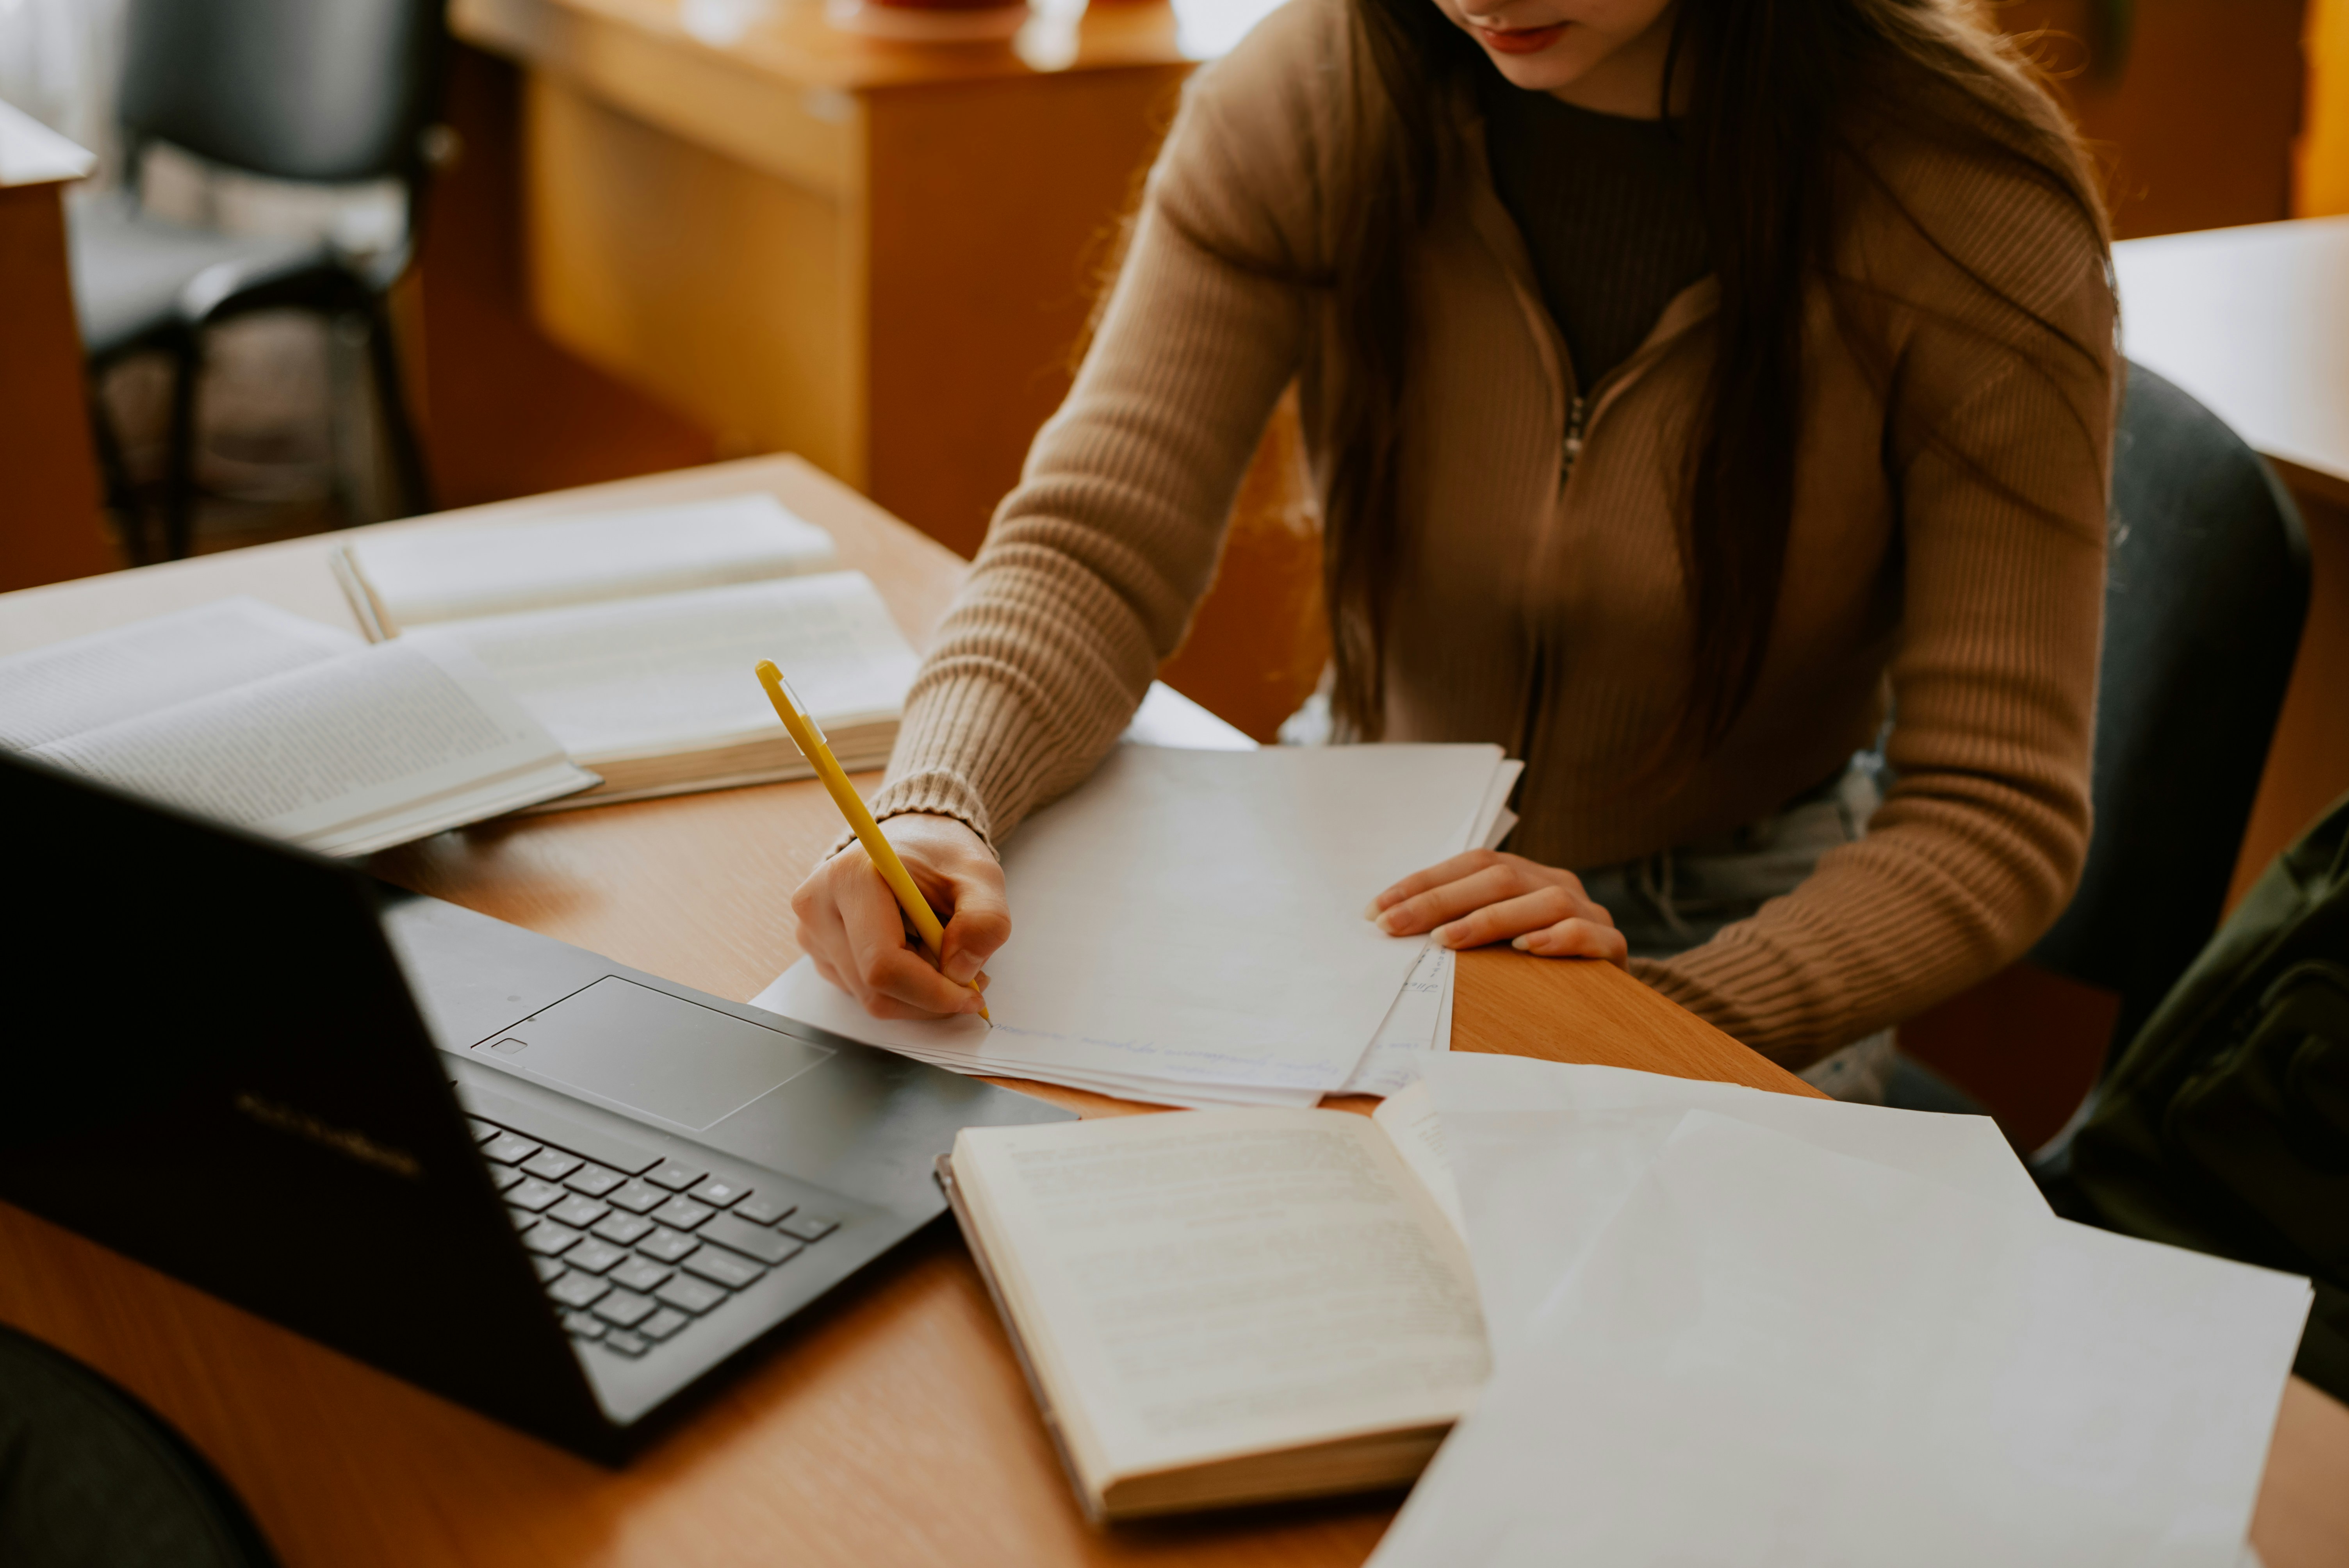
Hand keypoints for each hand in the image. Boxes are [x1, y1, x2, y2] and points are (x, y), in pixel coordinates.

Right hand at [790, 813, 1008, 1018]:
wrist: (912, 841)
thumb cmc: (942, 856)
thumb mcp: (980, 875)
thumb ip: (984, 919)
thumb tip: (962, 972)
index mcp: (849, 878)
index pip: (882, 965)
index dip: (932, 993)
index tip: (972, 997)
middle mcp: (818, 908)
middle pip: (875, 990)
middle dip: (931, 997)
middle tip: (972, 982)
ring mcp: (813, 934)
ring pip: (871, 999)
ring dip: (919, 995)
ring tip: (946, 958)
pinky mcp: (820, 954)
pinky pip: (864, 994)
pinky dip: (902, 989)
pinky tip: (919, 955)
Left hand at [1366, 849, 1628, 966]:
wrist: (1604, 999)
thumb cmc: (1534, 969)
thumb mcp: (1495, 940)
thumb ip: (1459, 926)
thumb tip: (1391, 927)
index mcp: (1525, 874)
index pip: (1471, 864)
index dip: (1422, 883)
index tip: (1376, 910)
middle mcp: (1556, 883)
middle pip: (1500, 878)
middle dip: (1440, 901)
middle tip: (1395, 926)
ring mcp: (1589, 911)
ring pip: (1544, 899)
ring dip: (1490, 918)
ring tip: (1448, 940)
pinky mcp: (1611, 944)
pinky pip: (1587, 933)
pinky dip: (1556, 937)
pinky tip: (1525, 949)